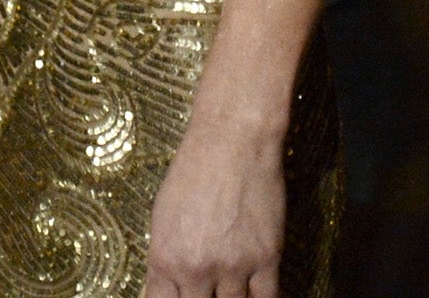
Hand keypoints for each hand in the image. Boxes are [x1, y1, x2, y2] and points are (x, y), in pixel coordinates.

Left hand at [143, 117, 285, 297]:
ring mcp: (233, 267)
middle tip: (205, 291)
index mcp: (164, 258)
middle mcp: (196, 268)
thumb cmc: (190, 174)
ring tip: (227, 288)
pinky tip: (254, 296)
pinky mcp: (266, 259)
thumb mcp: (162, 217)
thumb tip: (166, 286)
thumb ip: (166, 258)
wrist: (230, 146)